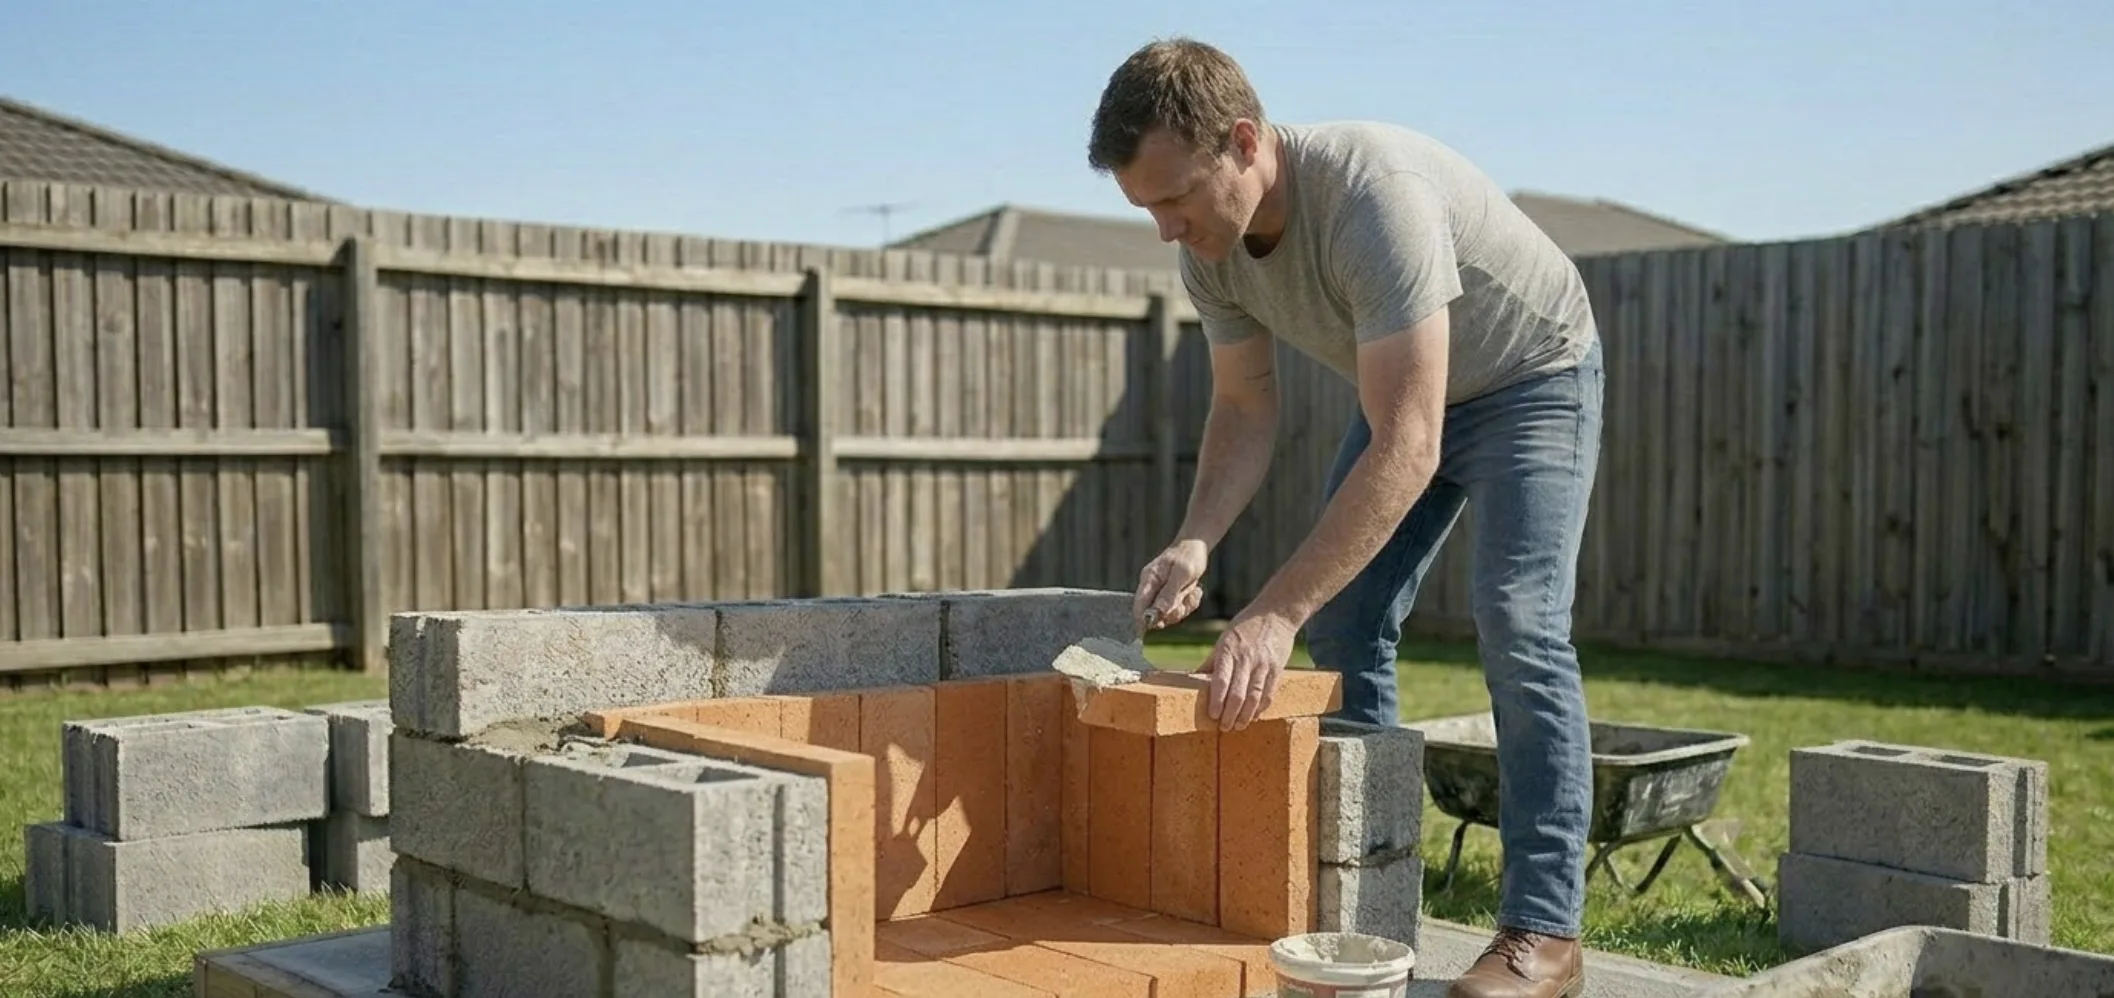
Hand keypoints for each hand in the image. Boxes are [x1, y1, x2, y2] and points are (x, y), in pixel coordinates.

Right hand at [1134, 539, 1206, 629]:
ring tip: (1194, 592)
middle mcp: (1152, 588)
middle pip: (1155, 614)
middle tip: (1185, 601)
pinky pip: (1179, 609)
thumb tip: (1158, 613)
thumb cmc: (1188, 556)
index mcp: (1149, 580)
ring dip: (1184, 607)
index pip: (1138, 606)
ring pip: (1169, 614)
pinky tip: (1196, 591)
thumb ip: (1169, 593)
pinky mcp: (1171, 595)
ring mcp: (1161, 592)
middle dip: (1172, 613)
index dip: (1145, 619)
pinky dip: (1190, 603)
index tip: (1160, 624)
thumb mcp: (1182, 573)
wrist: (1197, 546)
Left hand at [1201, 611, 1296, 730]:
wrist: (1276, 614)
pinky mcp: (1277, 669)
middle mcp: (1246, 659)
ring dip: (1245, 716)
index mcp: (1228, 651)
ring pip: (1254, 698)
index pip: (1220, 681)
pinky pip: (1269, 693)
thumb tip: (1192, 680)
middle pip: (1237, 694)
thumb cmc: (1245, 627)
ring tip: (1238, 726)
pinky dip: (1261, 708)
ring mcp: (1262, 665)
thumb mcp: (1224, 640)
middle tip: (1224, 727)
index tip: (1212, 715)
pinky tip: (1255, 716)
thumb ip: (1212, 662)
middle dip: (1230, 715)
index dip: (1216, 701)